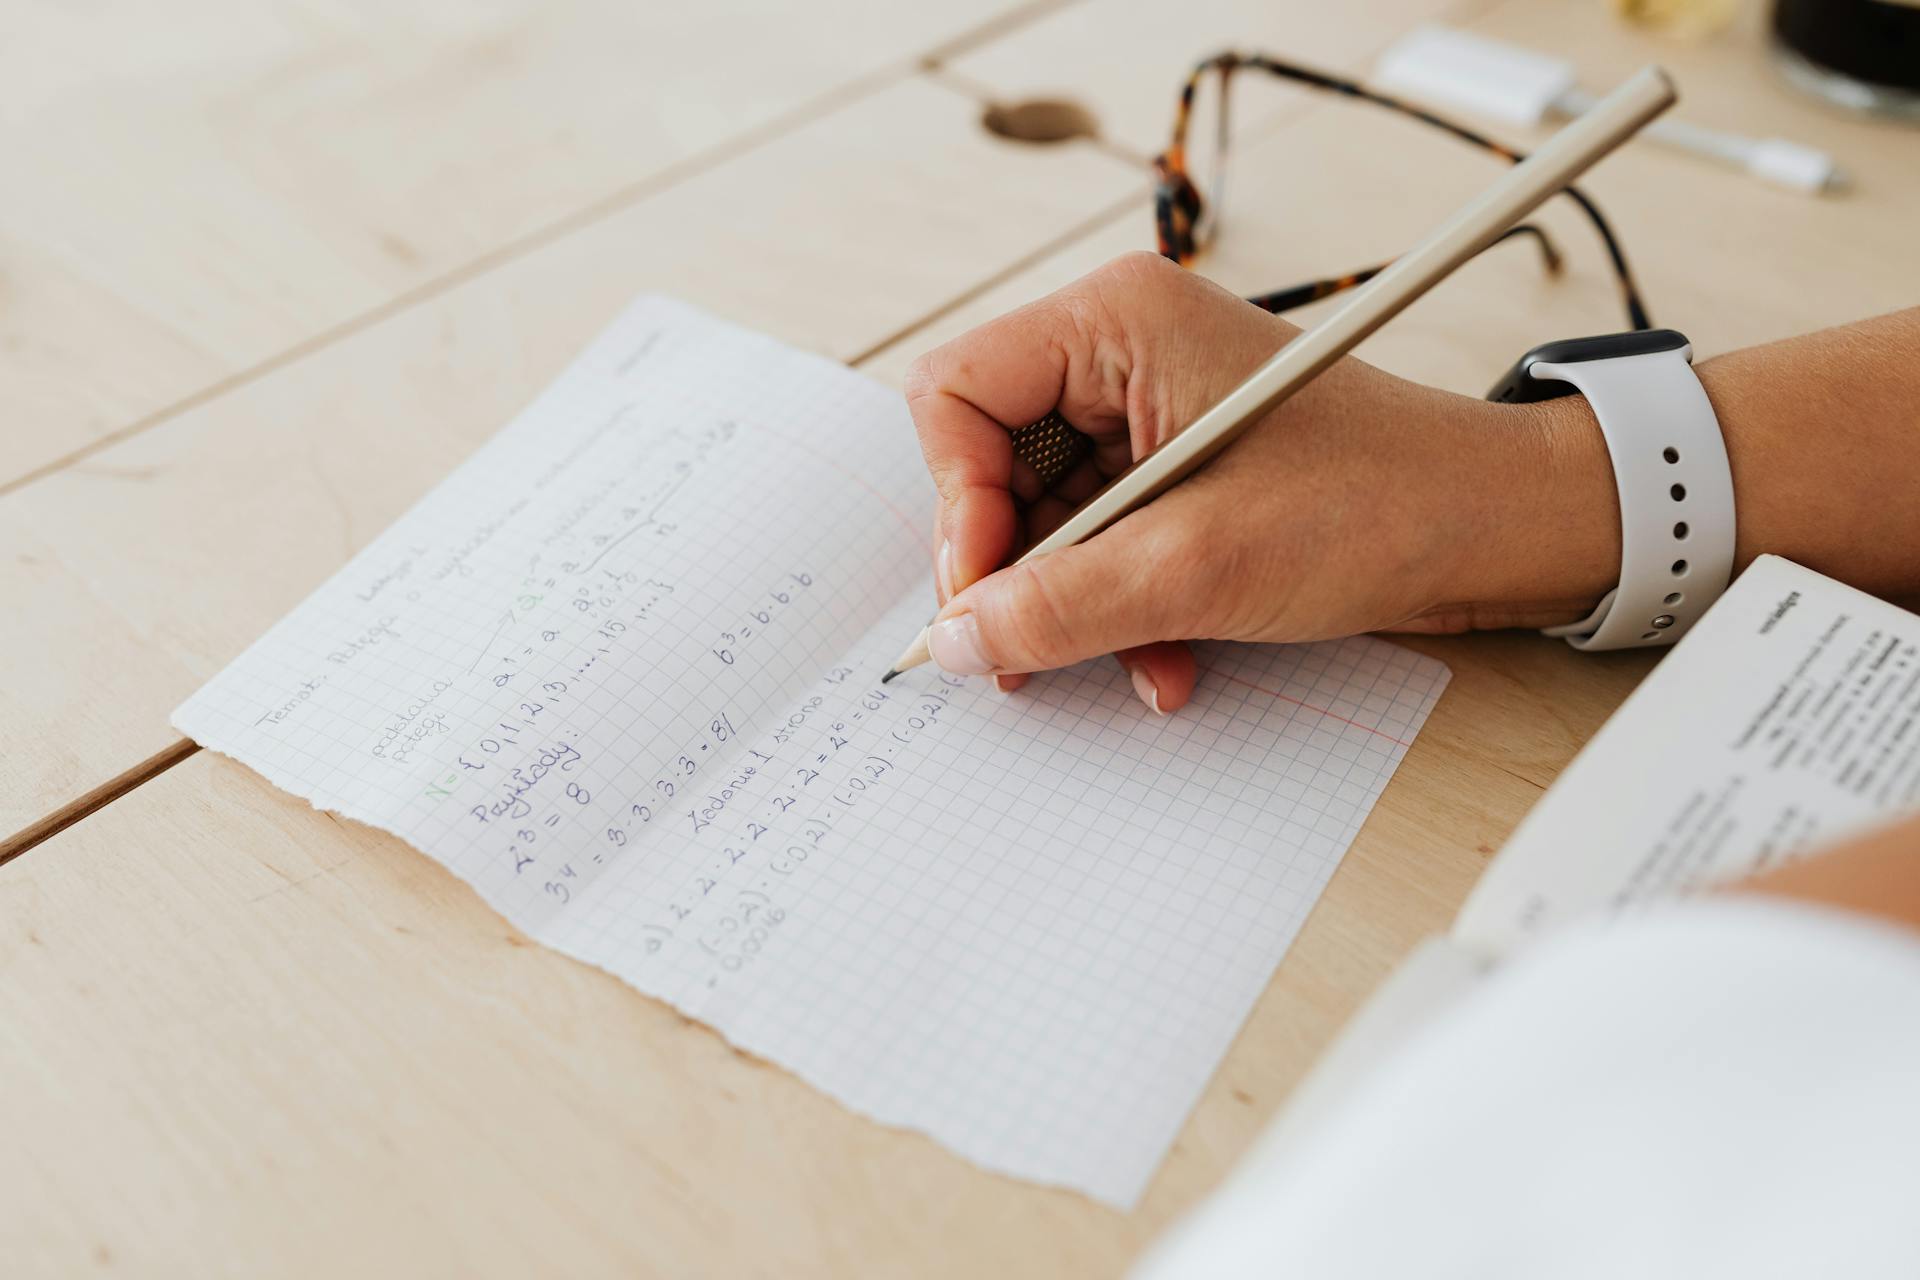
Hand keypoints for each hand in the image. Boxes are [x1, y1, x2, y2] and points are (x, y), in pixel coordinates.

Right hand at [903, 252, 1619, 711]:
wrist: (1499, 529)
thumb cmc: (1383, 503)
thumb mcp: (1198, 567)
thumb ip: (1059, 606)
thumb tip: (954, 639)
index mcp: (1115, 323)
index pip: (955, 396)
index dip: (956, 506)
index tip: (984, 598)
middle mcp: (1120, 353)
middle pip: (991, 464)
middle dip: (1017, 572)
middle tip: (1024, 655)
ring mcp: (1149, 410)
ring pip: (1047, 518)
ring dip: (1077, 606)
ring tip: (1131, 662)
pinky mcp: (1179, 466)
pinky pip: (1104, 540)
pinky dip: (1120, 607)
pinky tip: (1166, 659)